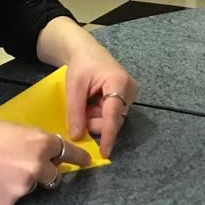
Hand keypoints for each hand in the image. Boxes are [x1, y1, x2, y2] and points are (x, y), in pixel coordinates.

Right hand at [0, 120, 89, 204]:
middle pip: (55, 175)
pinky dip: (6, 191)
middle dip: (47, 172)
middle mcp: (37, 166)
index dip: (78, 157)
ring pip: (32, 187)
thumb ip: (31, 140)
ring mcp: (24, 187)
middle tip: (29, 167)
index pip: (68, 152)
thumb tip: (42, 149)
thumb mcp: (10, 129)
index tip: (86, 162)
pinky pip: (14, 197)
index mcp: (39, 142)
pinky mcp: (9, 203)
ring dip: (23, 181)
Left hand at [37, 17, 138, 157]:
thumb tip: (77, 137)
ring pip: (112, 120)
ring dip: (95, 118)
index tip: (105, 152)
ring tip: (86, 103)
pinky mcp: (127, 98)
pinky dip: (99, 114)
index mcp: (118, 82)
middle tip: (80, 110)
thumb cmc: (81, 65)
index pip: (113, 114)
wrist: (86, 51)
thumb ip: (75, 112)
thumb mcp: (74, 87)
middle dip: (94, 121)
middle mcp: (130, 90)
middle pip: (113, 120)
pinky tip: (92, 103)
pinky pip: (112, 115)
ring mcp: (130, 95)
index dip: (108, 134)